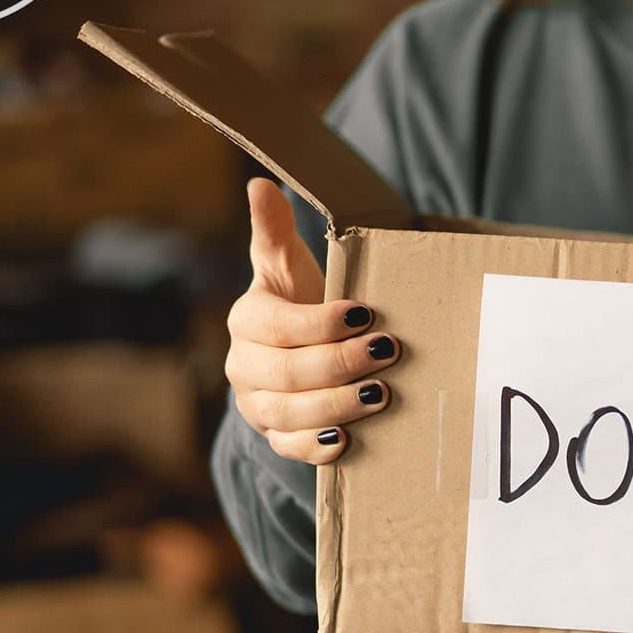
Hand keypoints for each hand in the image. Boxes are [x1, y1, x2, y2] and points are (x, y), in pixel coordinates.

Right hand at [224, 178, 399, 463]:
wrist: (302, 351)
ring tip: (381, 393)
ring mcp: (257, 405)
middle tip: (387, 353)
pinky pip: (288, 448)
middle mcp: (244, 366)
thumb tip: (260, 184)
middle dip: (340, 364)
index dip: (320, 324)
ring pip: (289, 413)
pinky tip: (348, 440)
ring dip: (337, 405)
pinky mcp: (274, 436)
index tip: (365, 314)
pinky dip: (317, 447)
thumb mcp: (291, 266)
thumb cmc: (302, 300)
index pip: (278, 326)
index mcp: (247, 320)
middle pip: (286, 373)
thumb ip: (275, 231)